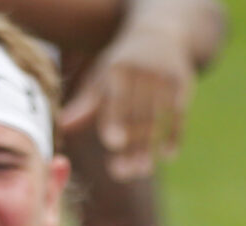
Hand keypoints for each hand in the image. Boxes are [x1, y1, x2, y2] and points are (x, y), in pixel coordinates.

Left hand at [60, 21, 197, 180]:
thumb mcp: (103, 77)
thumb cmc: (123, 63)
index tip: (112, 143)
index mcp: (119, 69)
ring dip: (149, 148)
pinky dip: (174, 135)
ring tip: (141, 170)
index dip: (115, 120)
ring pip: (157, 119)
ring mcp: (166, 76)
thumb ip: (86, 103)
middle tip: (122, 173)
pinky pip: (179, 114)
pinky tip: (167, 155)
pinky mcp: (184, 82)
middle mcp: (144, 71)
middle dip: (130, 145)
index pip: (116, 100)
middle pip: (136, 115)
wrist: (162, 33)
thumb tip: (61, 126)